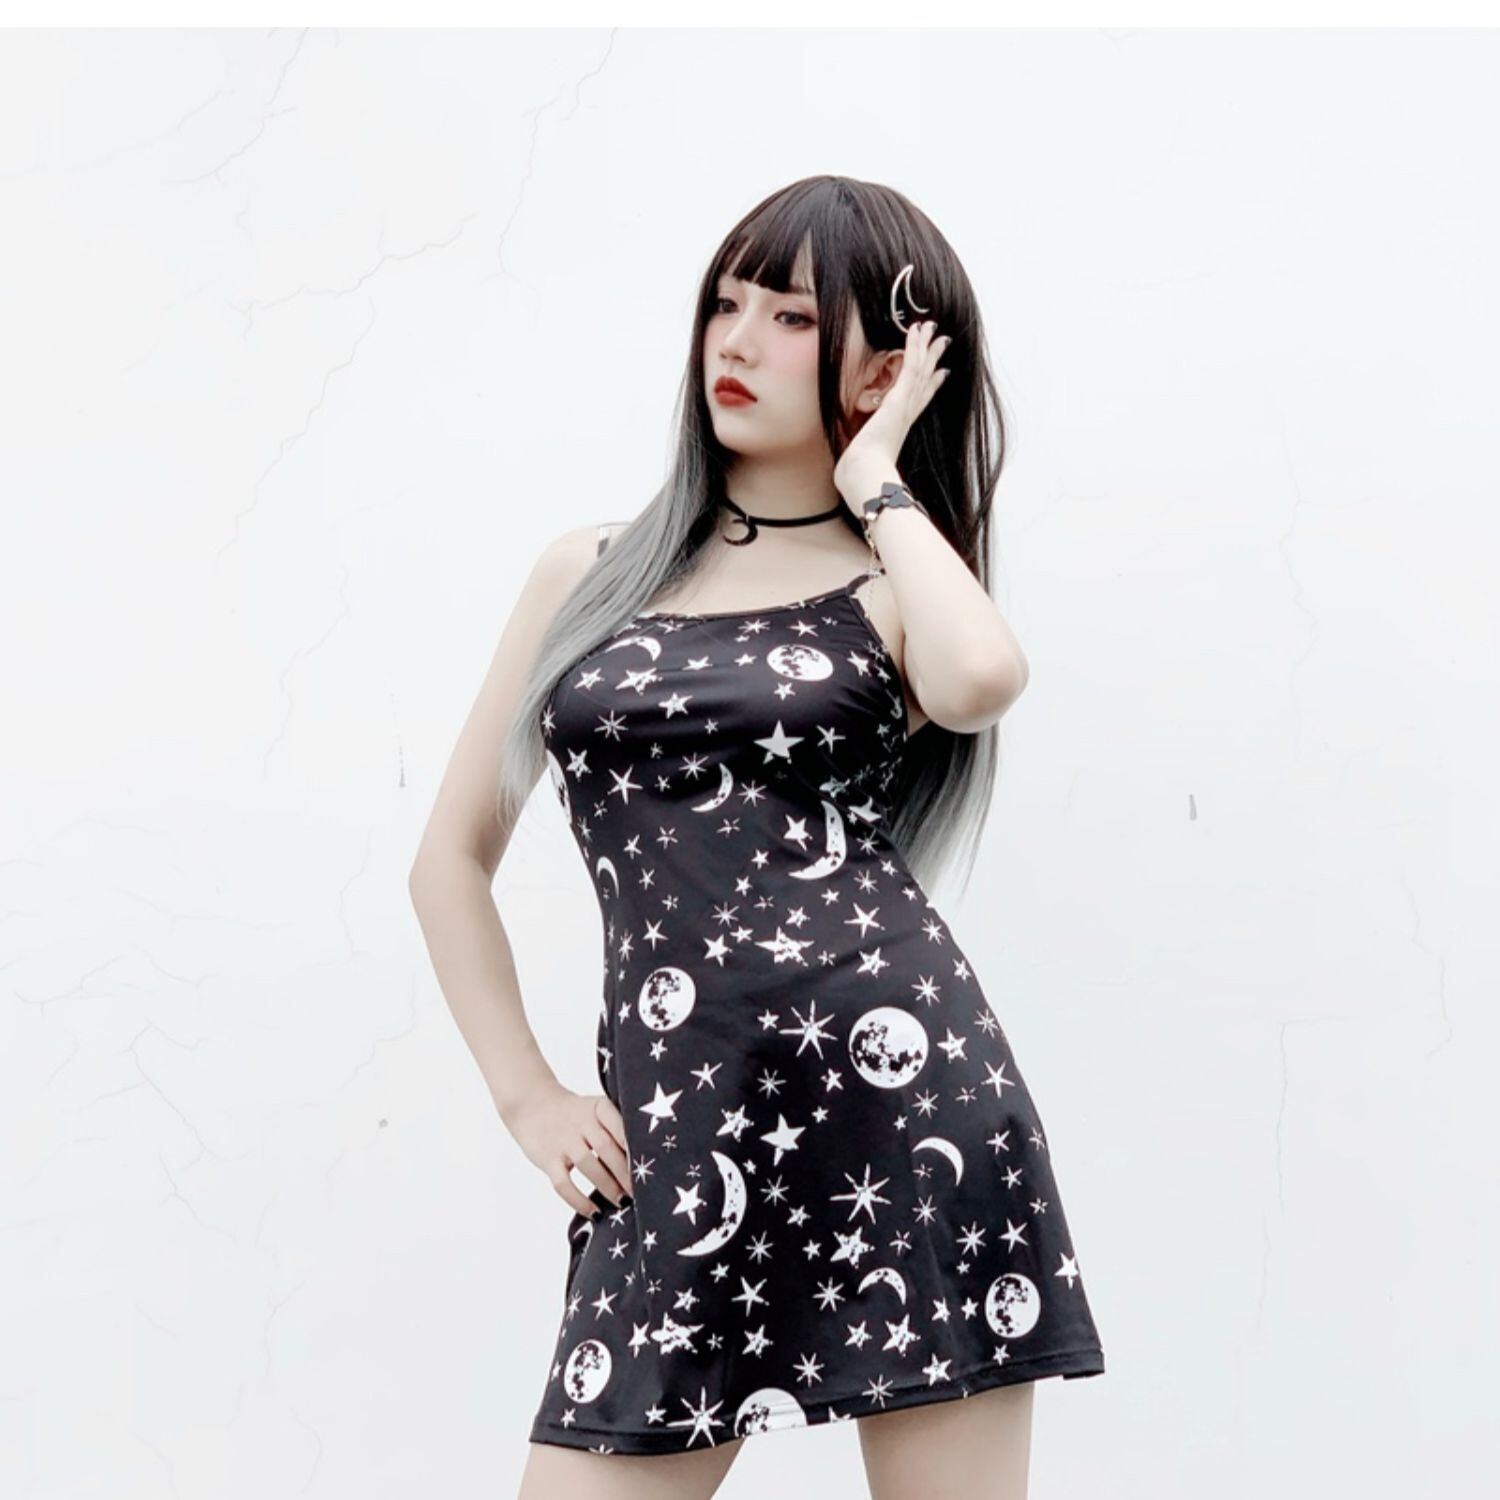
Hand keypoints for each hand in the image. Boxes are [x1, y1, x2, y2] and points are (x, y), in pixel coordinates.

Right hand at [506, 1080, 632, 1218]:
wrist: (532, 1105)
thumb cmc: (574, 1114)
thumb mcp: (594, 1110)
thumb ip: (615, 1128)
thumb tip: (642, 1162)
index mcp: (598, 1107)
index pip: (619, 1126)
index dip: (633, 1147)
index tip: (648, 1165)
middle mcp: (580, 1122)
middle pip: (607, 1148)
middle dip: (625, 1173)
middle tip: (641, 1192)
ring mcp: (563, 1141)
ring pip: (588, 1165)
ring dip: (608, 1187)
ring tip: (622, 1202)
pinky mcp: (548, 1159)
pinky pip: (563, 1184)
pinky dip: (579, 1201)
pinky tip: (593, 1212)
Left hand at [833, 318, 951, 498]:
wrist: (865, 479)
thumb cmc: (860, 480)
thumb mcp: (858, 465)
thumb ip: (856, 463)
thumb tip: (846, 475)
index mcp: (898, 430)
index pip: (918, 403)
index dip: (930, 387)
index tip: (941, 374)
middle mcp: (905, 417)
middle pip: (924, 382)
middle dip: (933, 361)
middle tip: (942, 342)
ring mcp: (904, 407)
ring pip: (919, 369)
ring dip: (925, 346)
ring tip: (933, 328)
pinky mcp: (898, 400)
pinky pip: (909, 366)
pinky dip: (914, 346)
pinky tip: (917, 329)